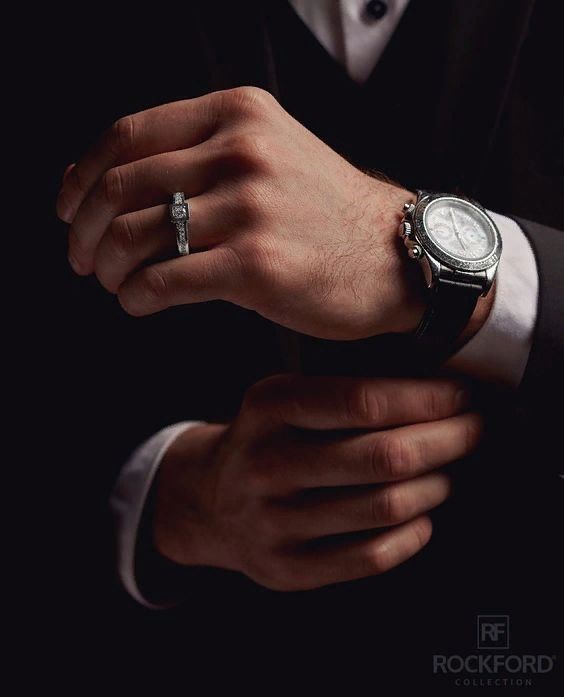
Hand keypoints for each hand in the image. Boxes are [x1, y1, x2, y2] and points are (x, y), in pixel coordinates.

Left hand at [58, 86, 425, 338]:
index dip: (82, 176)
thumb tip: (109, 185)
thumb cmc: (325, 212)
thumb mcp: (269, 154)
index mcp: (237, 114)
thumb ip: (198, 157)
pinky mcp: (256, 265)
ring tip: (113, 283)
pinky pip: (165, 281)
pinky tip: (139, 303)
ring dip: (108, 267)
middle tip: (83, 258)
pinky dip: (136, 296)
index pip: (127, 136)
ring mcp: (250, 208)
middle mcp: (241, 152)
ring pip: (136, 236)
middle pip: (121, 187)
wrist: (395, 254)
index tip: (69, 208)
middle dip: (86, 230)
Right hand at [154, 375, 481, 590]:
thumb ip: (344, 389)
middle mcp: (267, 464)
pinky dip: (413, 535)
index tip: (461, 396)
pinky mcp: (286, 568)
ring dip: (436, 486)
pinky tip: (421, 515)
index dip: (426, 399)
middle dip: (448, 441)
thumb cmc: (267, 439)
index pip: (364, 401)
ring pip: (385, 507)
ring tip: (448, 471)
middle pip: (384, 457)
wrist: (211, 500)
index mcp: (269, 407)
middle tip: (473, 430)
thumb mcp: (285, 395)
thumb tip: (433, 391)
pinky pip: (371, 557)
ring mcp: (273, 522)